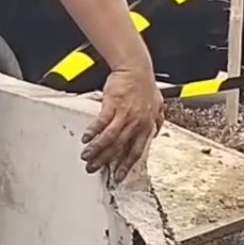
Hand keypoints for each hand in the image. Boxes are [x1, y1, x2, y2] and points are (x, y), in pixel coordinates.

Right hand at [81, 67, 162, 182]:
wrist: (135, 68)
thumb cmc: (144, 84)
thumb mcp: (157, 104)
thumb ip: (156, 119)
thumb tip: (157, 130)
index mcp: (146, 125)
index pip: (136, 151)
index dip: (127, 165)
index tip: (118, 176)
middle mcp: (135, 123)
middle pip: (119, 147)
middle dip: (106, 161)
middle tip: (94, 168)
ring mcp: (124, 114)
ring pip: (110, 138)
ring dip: (97, 149)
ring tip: (87, 156)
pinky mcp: (112, 104)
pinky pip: (102, 122)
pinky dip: (93, 131)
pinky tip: (86, 138)